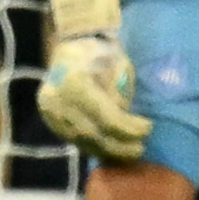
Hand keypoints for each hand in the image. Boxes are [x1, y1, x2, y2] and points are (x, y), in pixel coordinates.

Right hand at [38, 0, 148, 162]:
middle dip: (119, 145)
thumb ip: (119, 93)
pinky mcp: (50, 120)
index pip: (105, 116)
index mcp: (73, 82)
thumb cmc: (99, 51)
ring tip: (129, 152)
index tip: (148, 128)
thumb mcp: (117, 64)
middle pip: (93, 133)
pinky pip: (74, 139)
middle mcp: (57, 100)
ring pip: (82, 141)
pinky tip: (111, 149)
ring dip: (108, 150)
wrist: (71, 46)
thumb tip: (123, 119)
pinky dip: (95, 147)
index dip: (128, 128)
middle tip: (141, 148)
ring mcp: (50, 112)